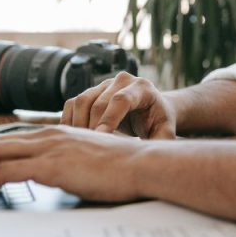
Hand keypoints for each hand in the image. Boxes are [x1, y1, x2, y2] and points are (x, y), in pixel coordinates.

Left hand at [0, 126, 143, 202]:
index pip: (13, 138)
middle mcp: (50, 135)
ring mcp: (49, 149)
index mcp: (59, 132)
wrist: (144, 163)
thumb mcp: (94, 155)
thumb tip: (66, 172)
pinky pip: (4, 173)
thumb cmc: (126, 164)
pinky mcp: (50, 166)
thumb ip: (75, 158)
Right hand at [60, 71, 175, 138]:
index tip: (101, 139)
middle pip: (99, 102)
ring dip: (78, 125)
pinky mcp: (91, 91)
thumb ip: (162, 141)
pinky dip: (69, 121)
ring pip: (82, 101)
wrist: (151, 110)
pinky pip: (73, 103)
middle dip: (92, 127)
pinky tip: (74, 139)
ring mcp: (105, 84)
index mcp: (142, 88)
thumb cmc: (158, 122)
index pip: (121, 100)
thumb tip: (152, 155)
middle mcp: (122, 81)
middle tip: (91, 149)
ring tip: (83, 145)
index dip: (109, 119)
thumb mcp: (165, 131)